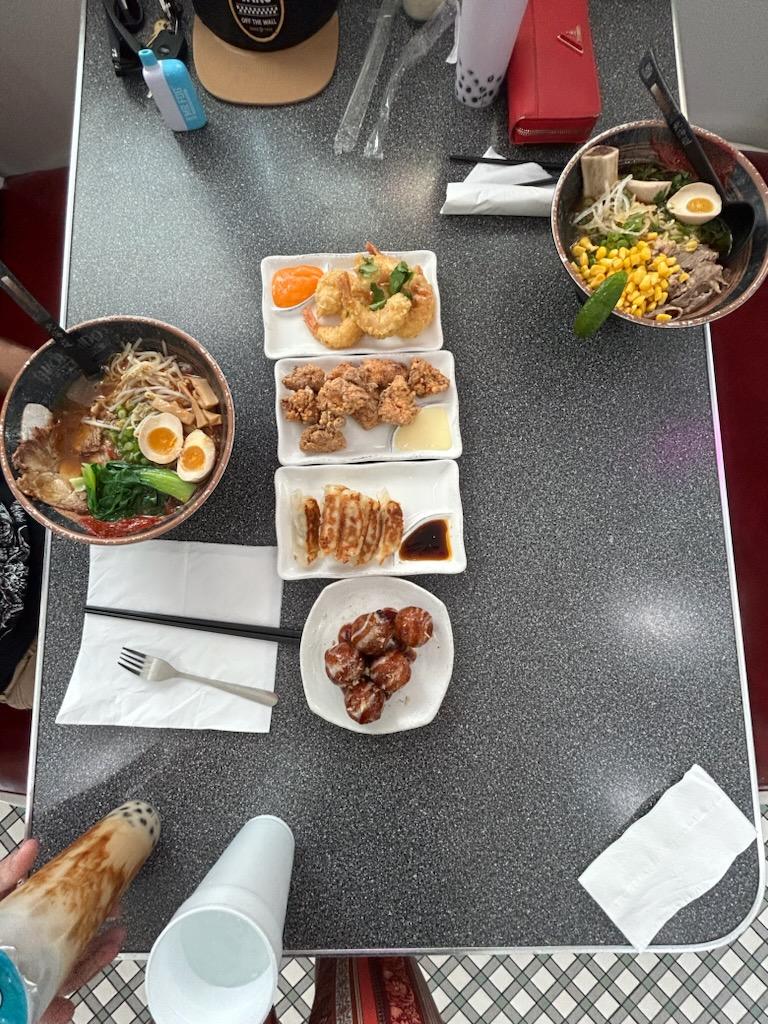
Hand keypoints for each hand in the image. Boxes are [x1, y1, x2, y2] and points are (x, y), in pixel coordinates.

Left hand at [0, 839, 125, 1023]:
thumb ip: (4, 877)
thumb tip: (30, 849)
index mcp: (15, 929)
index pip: (52, 911)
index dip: (81, 901)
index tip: (103, 893)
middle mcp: (21, 956)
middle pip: (66, 944)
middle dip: (97, 932)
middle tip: (116, 918)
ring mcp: (22, 985)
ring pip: (66, 975)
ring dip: (92, 963)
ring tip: (111, 945)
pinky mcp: (25, 1009)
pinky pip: (48, 1010)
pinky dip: (61, 1011)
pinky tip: (66, 1005)